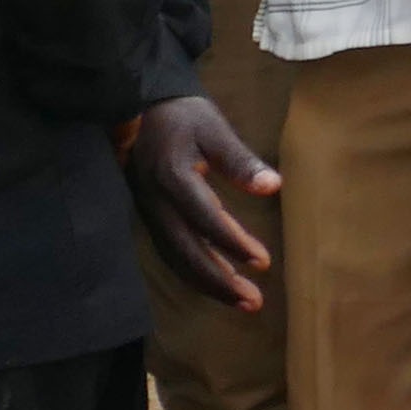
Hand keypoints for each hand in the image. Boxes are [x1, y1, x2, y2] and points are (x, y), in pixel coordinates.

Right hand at [122, 97, 281, 311]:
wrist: (137, 107)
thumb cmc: (182, 115)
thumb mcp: (213, 128)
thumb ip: (240, 161)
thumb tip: (273, 186)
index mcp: (173, 178)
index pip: (206, 219)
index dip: (233, 243)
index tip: (263, 262)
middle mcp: (156, 203)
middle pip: (186, 252)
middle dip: (219, 281)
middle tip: (253, 302)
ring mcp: (148, 213)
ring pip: (176, 258)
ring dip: (208, 283)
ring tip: (242, 301)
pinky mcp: (149, 217)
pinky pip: (170, 252)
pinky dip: (193, 272)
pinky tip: (217, 282)